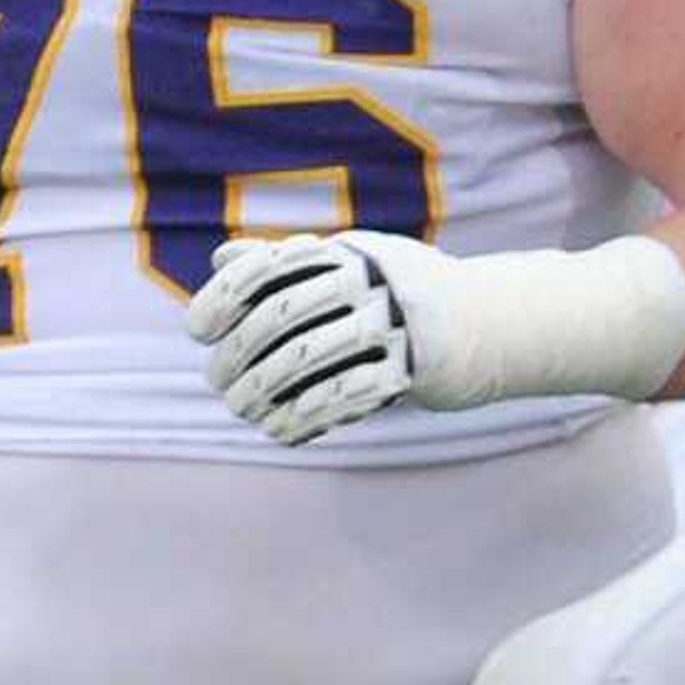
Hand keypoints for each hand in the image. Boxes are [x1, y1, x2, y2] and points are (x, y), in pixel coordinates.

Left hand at [187, 231, 440, 446]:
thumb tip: (219, 256)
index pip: (271, 266)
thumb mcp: (348, 268)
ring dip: (264, 389)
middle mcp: (369, 279)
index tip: (196, 329)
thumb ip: (286, 265)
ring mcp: (394, 322)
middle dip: (239, 351)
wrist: (488, 324)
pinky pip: (347, 394)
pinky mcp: (414, 367)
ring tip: (241, 409)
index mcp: (346, 252)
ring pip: (309, 356)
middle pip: (283, 313)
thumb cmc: (402, 297)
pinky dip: (306, 416)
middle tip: (217, 382)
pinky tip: (280, 432)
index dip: (225, 295)